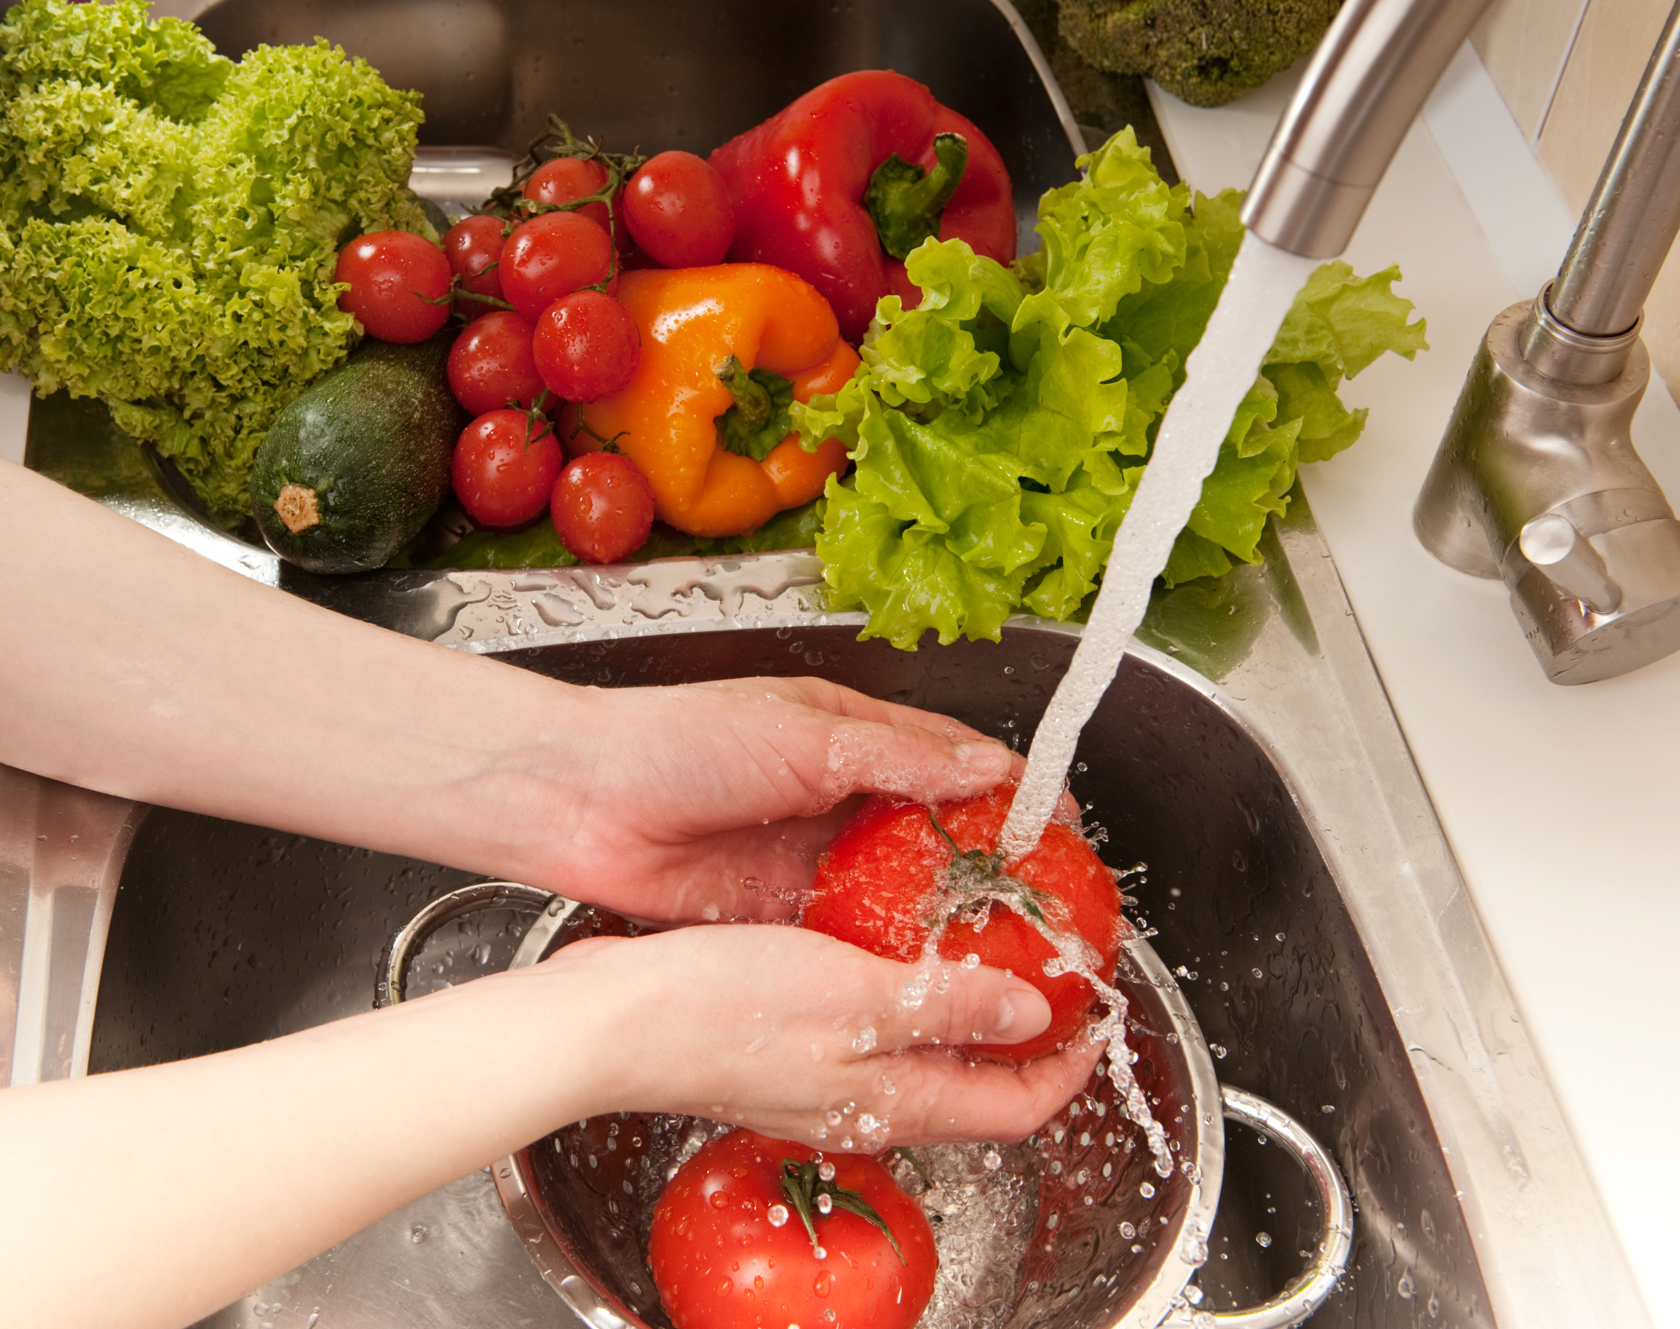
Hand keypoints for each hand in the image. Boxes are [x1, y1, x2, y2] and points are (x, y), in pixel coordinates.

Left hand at [504, 676, 1024, 922]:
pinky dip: (886, 954)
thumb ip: (896, 757)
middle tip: (1043, 908)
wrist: (578, 800)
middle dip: (990, 866)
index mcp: (850, 734)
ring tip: (1001, 952)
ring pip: (897, 890)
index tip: (1063, 828)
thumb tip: (987, 772)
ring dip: (943, 917)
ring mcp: (811, 856)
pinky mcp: (779, 909)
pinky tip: (924, 978)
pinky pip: (848, 934)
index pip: (954, 759)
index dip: (1012, 791)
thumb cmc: (678, 740)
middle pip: (935, 832)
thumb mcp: (802, 735)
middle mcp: (839, 795)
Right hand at [521, 922, 1105, 1146]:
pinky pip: (874, 1028)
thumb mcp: (856, 997)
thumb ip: (950, 1006)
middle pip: (978, 1082)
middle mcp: (867, 1101)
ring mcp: (825, 1078)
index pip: (1017, 1105)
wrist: (611, 1022)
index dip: (1068, 1065)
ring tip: (986, 940)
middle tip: (1051, 966)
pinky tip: (893, 937)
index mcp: (894, 1099)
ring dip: (968, 1006)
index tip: (1098, 1012)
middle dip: (1028, 1034)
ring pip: (927, 1054)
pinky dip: (907, 991)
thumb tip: (1034, 1016)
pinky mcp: (788, 1048)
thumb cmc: (719, 1011)